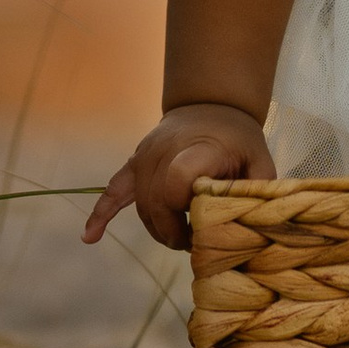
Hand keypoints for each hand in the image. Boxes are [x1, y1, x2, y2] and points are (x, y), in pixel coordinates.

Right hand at [82, 103, 274, 249]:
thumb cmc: (239, 139)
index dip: (185, 210)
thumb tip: (251, 228)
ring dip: (157, 228)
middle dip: (172, 231)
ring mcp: (145, 156)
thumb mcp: (259, 161)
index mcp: (197, 149)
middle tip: (194, 243)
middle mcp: (164, 150)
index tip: (202, 223)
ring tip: (180, 238)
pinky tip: (90, 237)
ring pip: (140, 203)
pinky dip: (102, 213)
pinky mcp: (135, 163)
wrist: (213, 104)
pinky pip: (115, 189)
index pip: (177, 182)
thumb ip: (256, 193)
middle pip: (156, 201)